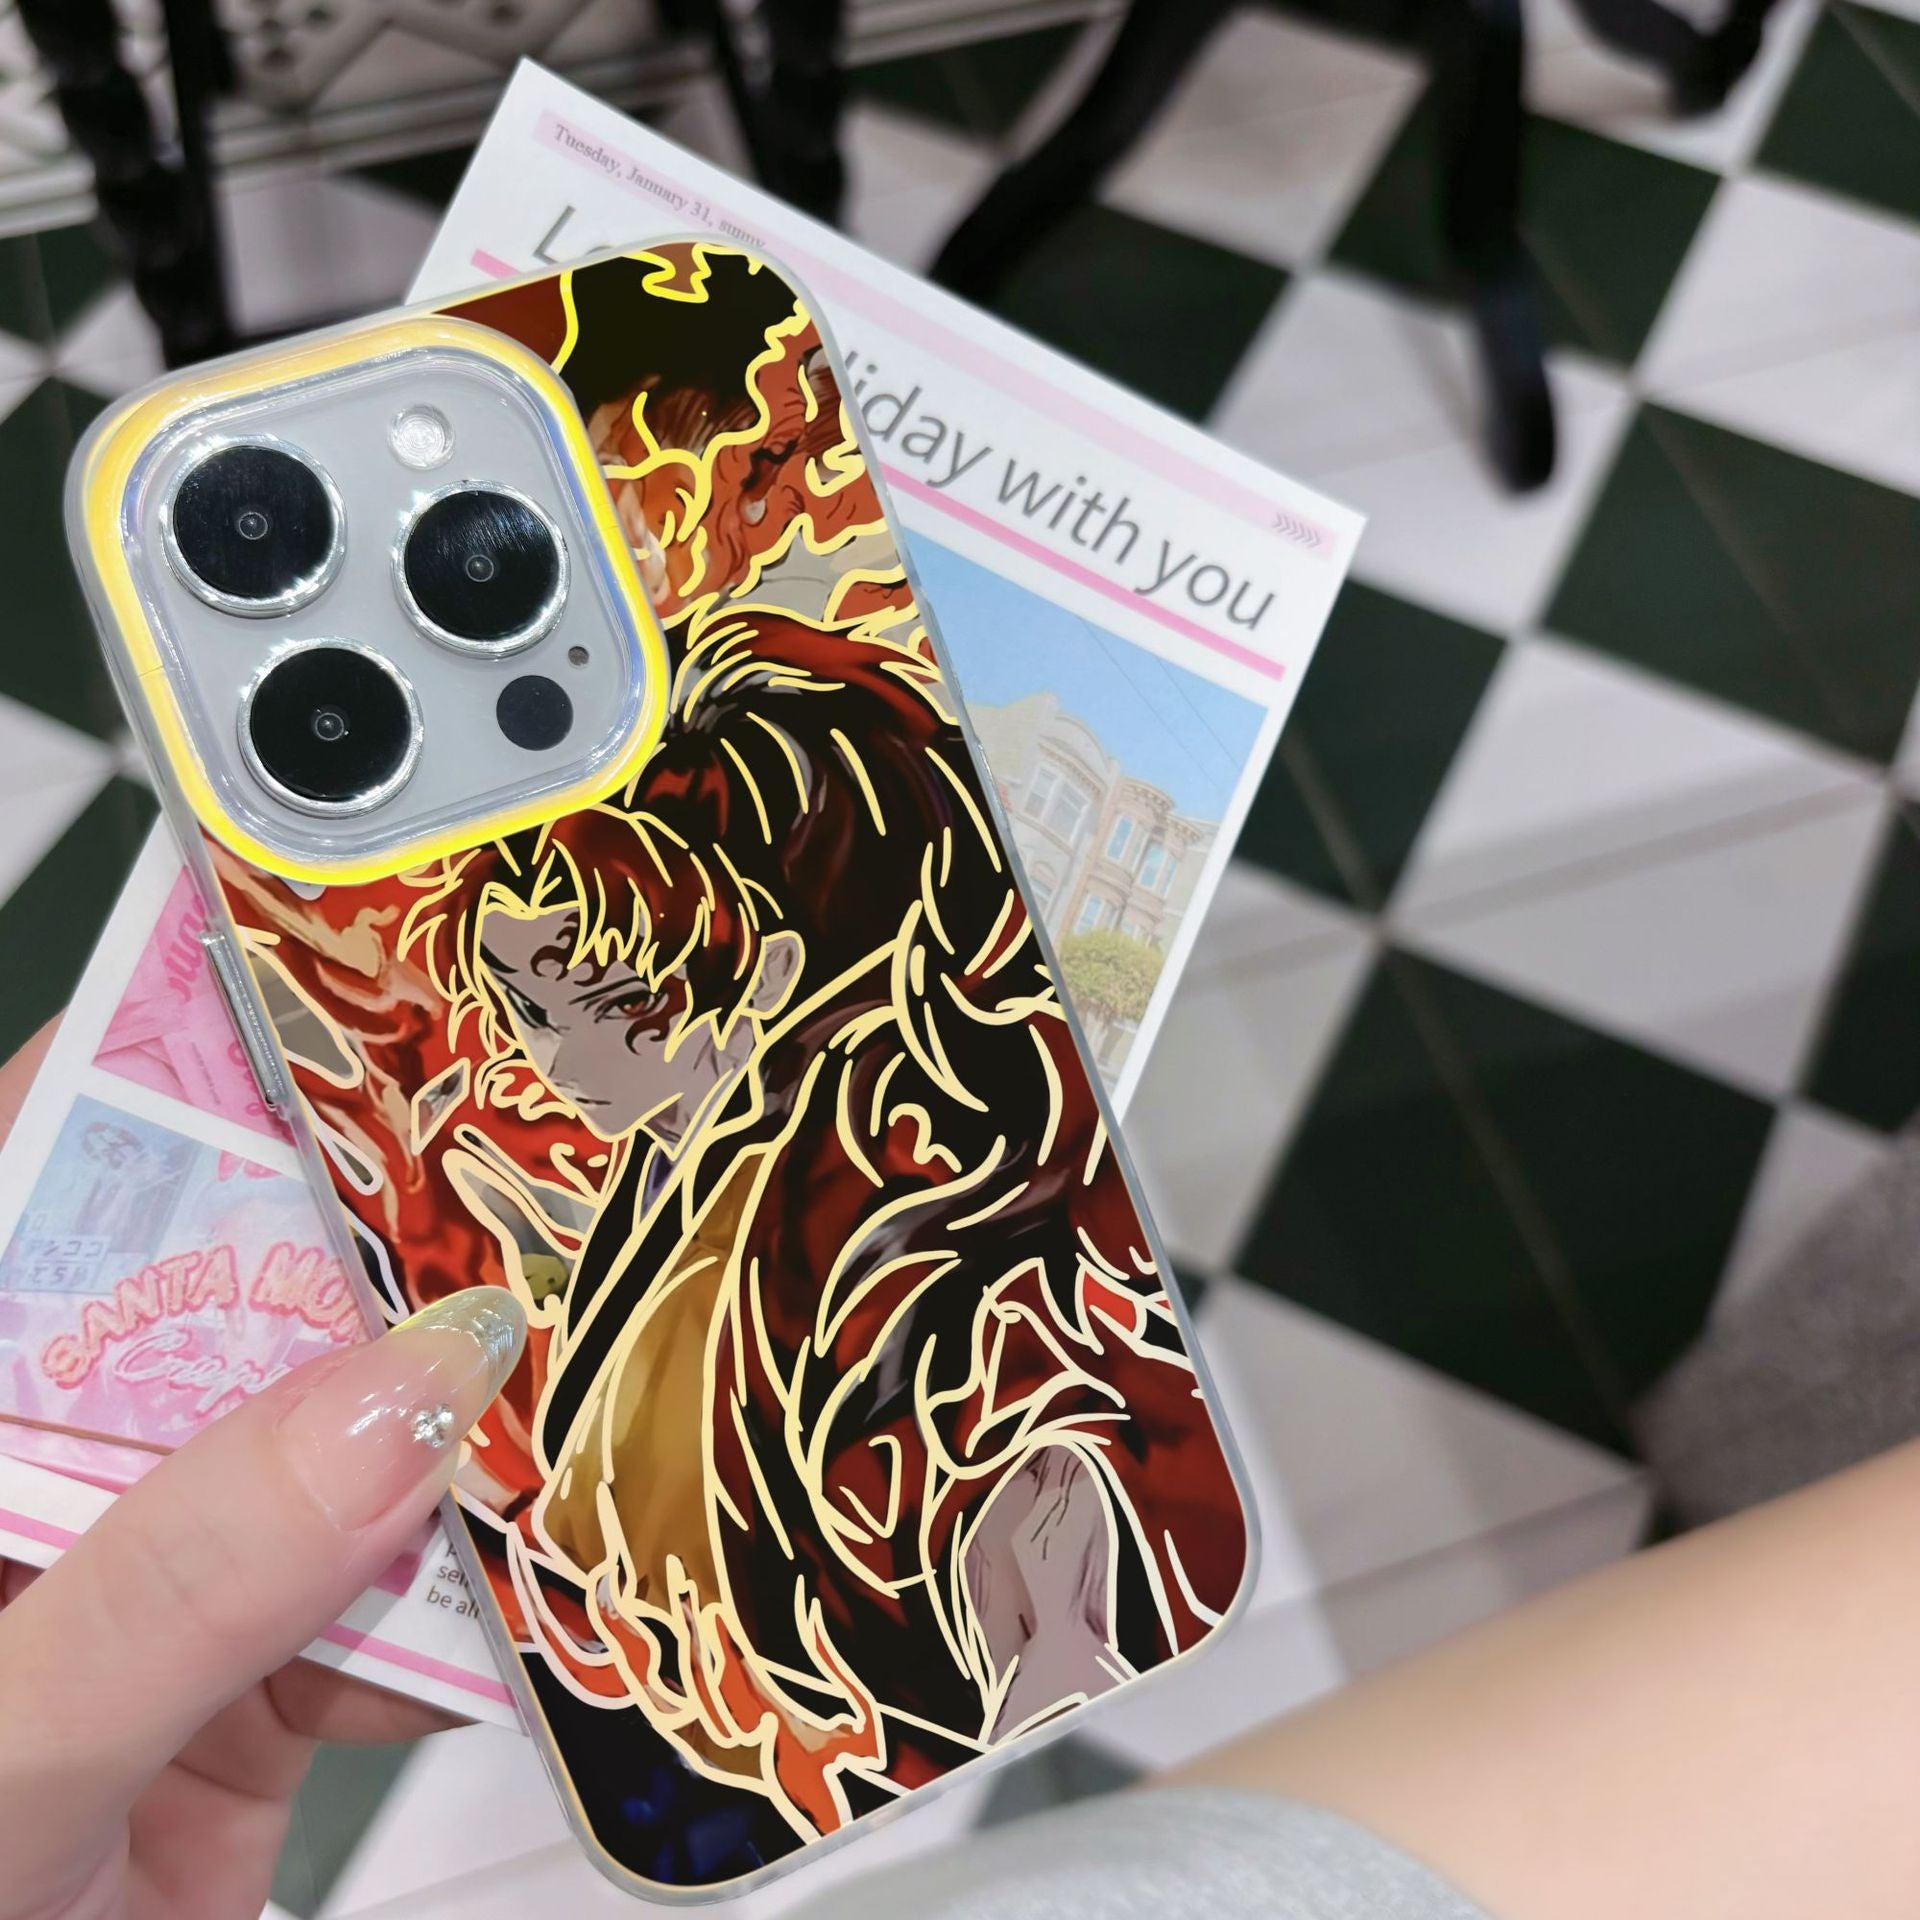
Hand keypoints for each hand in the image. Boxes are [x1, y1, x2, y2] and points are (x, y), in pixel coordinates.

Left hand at [0, 1021, 526, 1919]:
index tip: (328, 1014)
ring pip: (328, 1457)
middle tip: (503, 1187)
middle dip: (363, 1267)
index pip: (44, 1202)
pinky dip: (466, 1596)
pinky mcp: (244, 1697)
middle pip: (218, 1319)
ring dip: (441, 1439)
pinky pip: (383, 1606)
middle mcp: (42, 1495)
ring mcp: (150, 1594)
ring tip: (551, 1365)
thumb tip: (396, 1400)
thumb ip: (180, 1581)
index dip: (169, 1092)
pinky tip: (523, 1567)